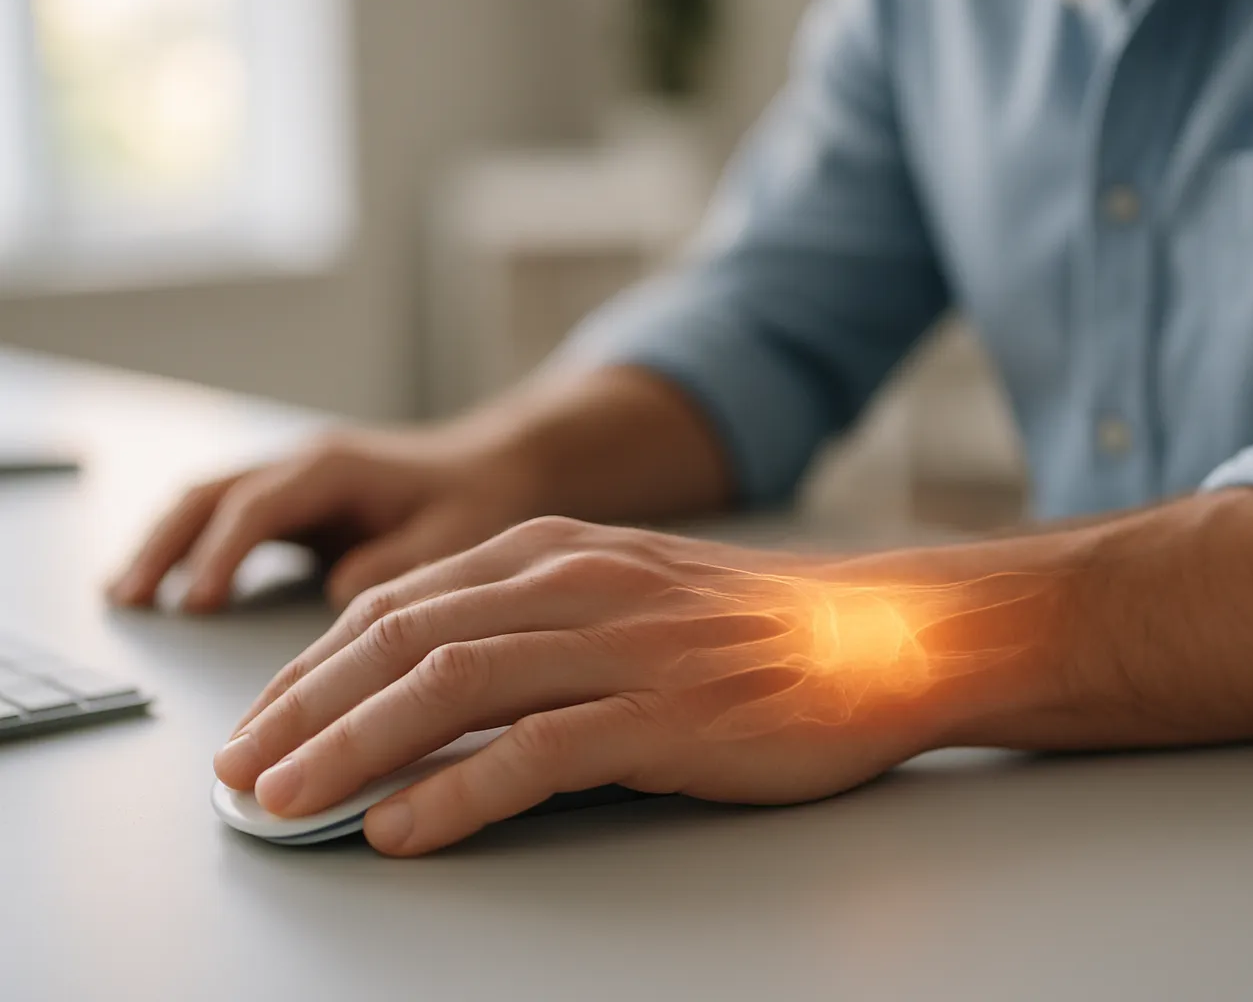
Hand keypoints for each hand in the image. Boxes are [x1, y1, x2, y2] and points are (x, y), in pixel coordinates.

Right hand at [108, 428, 532, 611]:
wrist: (502, 465)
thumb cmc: (484, 497)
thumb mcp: (457, 531)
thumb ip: (401, 561)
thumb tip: (340, 596)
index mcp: (337, 467)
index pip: (258, 506)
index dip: (224, 555)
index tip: (198, 604)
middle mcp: (306, 465)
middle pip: (211, 495)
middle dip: (165, 544)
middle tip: (129, 600)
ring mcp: (297, 481)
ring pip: (209, 502)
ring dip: (167, 544)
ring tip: (127, 597)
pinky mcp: (300, 504)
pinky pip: (229, 518)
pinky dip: (194, 547)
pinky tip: (172, 588)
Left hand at [212, 517, 1041, 855]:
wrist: (884, 638)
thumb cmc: (757, 630)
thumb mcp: (632, 598)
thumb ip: (536, 624)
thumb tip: (431, 687)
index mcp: (559, 551)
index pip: (402, 601)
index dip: (315, 664)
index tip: (265, 718)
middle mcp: (577, 584)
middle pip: (402, 637)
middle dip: (303, 705)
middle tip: (243, 768)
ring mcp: (622, 646)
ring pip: (449, 686)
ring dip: (351, 746)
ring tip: (286, 801)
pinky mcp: (665, 717)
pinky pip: (534, 752)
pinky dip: (454, 791)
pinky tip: (402, 826)